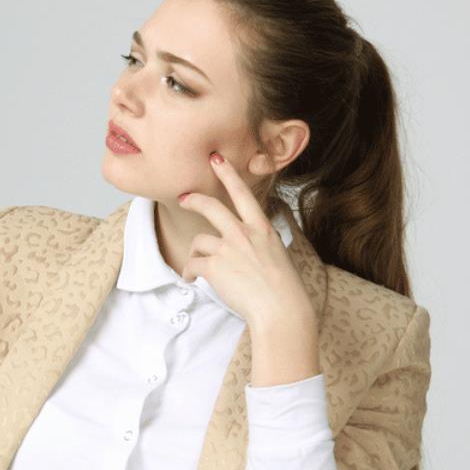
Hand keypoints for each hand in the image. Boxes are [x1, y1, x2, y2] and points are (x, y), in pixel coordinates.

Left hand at [177, 151, 314, 328]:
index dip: (228, 174)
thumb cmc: (285, 290)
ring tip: (196, 268)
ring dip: (194, 254)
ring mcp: (228, 248)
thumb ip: (260, 245)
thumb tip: (251, 248)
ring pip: (198, 240)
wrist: (281, 310)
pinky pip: (192, 264)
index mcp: (262, 228)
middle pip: (212, 206)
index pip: (243, 194)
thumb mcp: (278, 256)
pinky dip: (189, 273)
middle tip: (184, 197)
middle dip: (194, 199)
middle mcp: (244, 233)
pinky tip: (192, 280)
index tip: (217, 159)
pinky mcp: (214, 266)